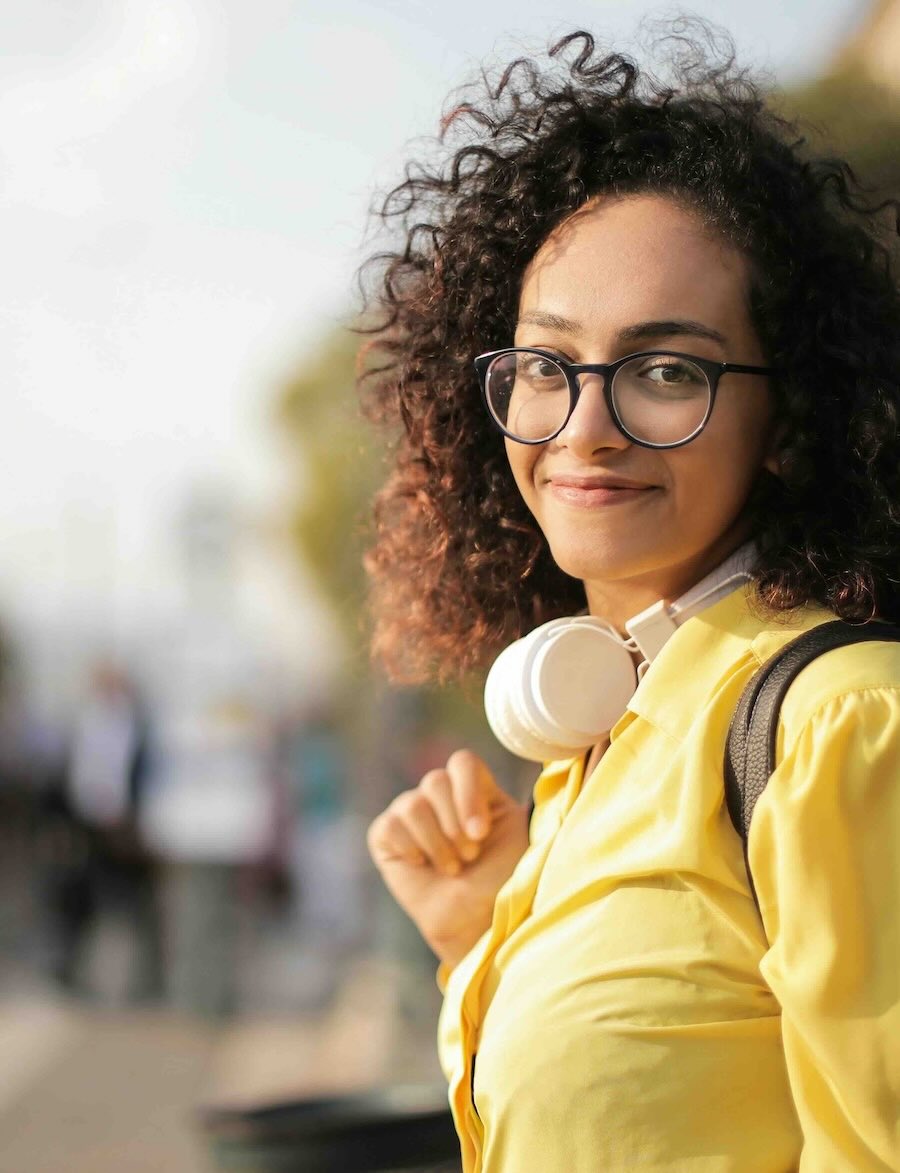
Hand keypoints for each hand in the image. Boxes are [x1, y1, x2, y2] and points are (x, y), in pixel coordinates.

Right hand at [368, 749, 529, 967]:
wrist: (477, 920)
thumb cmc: (502, 879)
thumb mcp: (517, 834)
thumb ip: (508, 800)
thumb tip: (528, 782)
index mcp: (475, 788)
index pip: (462, 762)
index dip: (468, 794)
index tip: (480, 833)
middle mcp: (441, 795)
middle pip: (435, 780)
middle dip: (454, 826)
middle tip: (470, 857)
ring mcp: (411, 813)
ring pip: (413, 804)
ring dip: (437, 844)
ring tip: (453, 867)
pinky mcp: (386, 835)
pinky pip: (390, 826)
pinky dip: (412, 849)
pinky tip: (423, 866)